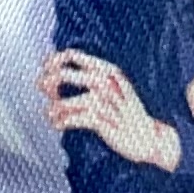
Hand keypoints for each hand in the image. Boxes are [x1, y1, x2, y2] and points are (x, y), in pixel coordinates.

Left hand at [41, 47, 179, 168]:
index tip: (46, 70)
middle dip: (47, 82)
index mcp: (107, 70)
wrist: (149, 137)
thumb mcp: (113, 87)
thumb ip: (91, 77)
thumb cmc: (125, 112)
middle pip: (63, 75)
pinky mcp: (102, 122)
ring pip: (64, 102)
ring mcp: (104, 102)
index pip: (72, 55)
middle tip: (44, 90)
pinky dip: (60, 122)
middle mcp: (105, 83)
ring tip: (50, 114)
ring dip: (52, 109)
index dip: (53, 61)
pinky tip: (58, 125)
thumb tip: (55, 72)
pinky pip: (71, 120)